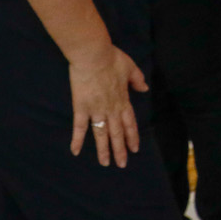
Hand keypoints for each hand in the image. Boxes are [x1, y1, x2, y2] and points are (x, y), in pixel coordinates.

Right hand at [67, 44, 147, 167]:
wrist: (93, 55)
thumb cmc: (112, 58)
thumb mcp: (131, 67)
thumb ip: (138, 80)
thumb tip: (144, 89)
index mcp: (123, 100)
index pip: (130, 123)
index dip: (132, 136)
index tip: (135, 149)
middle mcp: (111, 108)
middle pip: (117, 133)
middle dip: (120, 150)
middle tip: (122, 164)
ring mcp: (96, 110)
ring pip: (101, 134)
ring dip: (104, 150)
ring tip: (105, 164)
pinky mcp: (81, 108)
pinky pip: (80, 127)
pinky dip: (77, 140)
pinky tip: (76, 152)